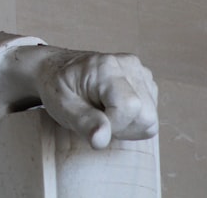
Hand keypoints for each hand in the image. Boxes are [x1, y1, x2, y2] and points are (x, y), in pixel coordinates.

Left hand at [0, 45, 157, 148]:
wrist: (56, 69)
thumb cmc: (57, 86)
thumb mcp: (61, 105)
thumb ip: (83, 122)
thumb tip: (101, 140)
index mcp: (106, 67)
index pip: (130, 107)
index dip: (115, 125)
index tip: (92, 122)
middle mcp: (129, 65)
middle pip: (146, 116)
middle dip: (122, 128)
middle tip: (96, 118)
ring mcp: (139, 72)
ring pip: (150, 118)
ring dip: (127, 125)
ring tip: (102, 112)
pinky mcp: (145, 81)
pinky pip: (149, 114)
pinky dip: (132, 120)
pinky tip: (112, 109)